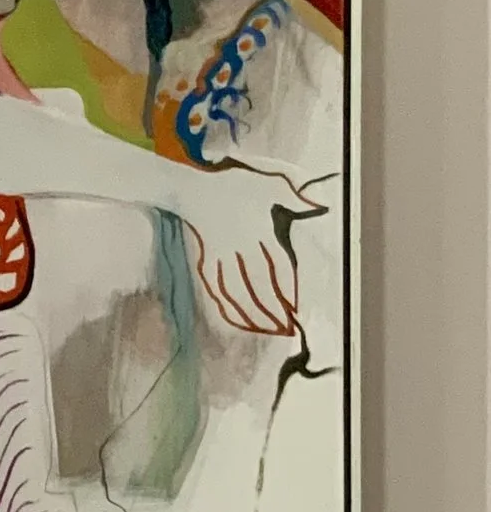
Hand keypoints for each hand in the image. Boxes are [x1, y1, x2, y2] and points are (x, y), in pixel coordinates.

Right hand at [179, 166, 320, 335]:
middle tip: (284, 328)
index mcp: (260, 231)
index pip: (278, 267)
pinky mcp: (207, 260)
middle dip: (271, 308)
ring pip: (236, 290)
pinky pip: (216, 286)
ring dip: (250, 312)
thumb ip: (294, 196)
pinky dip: (225, 303)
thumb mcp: (268, 183)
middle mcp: (241, 248)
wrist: (191, 188)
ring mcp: (222, 256)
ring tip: (263, 328)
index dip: (287, 289)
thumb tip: (320, 205)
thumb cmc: (232, 184)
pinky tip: (234, 316)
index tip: (295, 308)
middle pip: (258, 284)